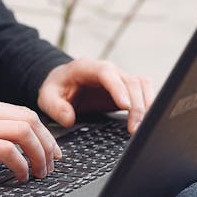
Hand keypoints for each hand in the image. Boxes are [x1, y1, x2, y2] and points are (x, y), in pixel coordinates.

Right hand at [0, 97, 61, 182]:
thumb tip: (2, 146)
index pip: (23, 112)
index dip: (43, 133)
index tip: (51, 151)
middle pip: (30, 119)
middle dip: (48, 143)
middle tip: (51, 164)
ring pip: (25, 131)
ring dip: (39, 155)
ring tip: (38, 172)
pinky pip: (8, 150)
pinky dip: (21, 164)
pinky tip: (20, 176)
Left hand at [37, 58, 154, 133]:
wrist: (63, 83)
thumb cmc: (56, 88)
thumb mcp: (47, 96)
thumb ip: (55, 106)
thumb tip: (69, 118)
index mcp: (87, 67)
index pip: (106, 73)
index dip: (117, 88)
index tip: (125, 106)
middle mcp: (107, 70)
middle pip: (129, 81)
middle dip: (136, 105)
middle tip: (135, 128)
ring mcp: (119, 78)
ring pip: (141, 85)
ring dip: (146, 105)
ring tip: (143, 127)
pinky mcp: (126, 89)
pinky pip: (144, 92)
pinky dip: (149, 104)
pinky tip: (148, 121)